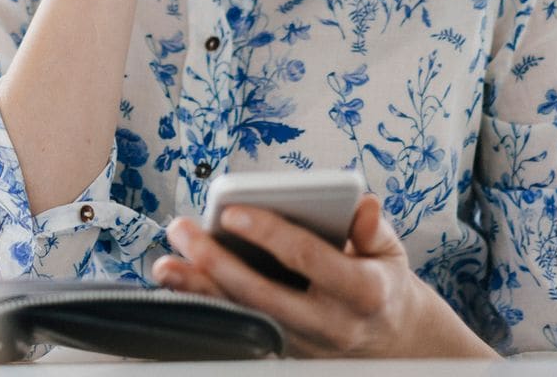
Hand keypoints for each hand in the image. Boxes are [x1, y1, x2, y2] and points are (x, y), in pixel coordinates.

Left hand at [152, 193, 498, 359]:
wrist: (391, 339)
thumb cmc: (381, 282)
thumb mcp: (391, 252)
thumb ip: (373, 228)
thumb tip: (362, 203)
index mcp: (362, 292)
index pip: (307, 258)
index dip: (268, 233)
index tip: (231, 211)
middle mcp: (330, 324)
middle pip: (262, 295)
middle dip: (216, 262)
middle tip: (182, 231)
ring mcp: (304, 343)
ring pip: (244, 317)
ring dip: (200, 291)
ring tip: (165, 264)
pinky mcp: (285, 351)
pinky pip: (240, 327)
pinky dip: (208, 307)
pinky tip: (179, 286)